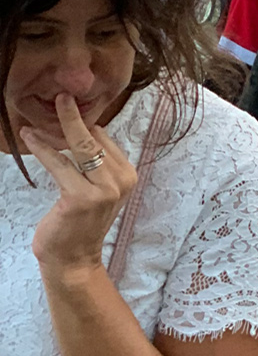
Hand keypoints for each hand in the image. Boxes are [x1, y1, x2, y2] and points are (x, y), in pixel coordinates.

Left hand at [22, 95, 136, 283]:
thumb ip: (97, 164)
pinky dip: (43, 149)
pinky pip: (60, 165)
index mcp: (128, 175)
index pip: (106, 140)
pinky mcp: (82, 197)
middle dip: (74, 117)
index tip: (67, 108)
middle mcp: (121, 180)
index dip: (85, 123)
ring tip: (37, 118)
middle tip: (61, 96)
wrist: (74, 259)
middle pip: (94, 140)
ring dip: (57, 130)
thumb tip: (88, 130)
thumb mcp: (97, 189)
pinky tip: (30, 137)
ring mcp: (104, 190)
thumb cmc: (80, 222)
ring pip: (80, 148)